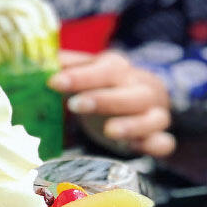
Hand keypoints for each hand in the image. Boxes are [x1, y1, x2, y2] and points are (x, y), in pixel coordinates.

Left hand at [48, 50, 175, 156]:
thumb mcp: (87, 74)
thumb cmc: (104, 87)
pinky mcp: (158, 137)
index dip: (80, 75)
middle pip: (130, 93)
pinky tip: (140, 148)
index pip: (105, 68)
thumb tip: (40, 59)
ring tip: (110, 131)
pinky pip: (165, 142)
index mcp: (120, 69)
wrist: (138, 100)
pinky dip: (156, 145)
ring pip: (153, 118)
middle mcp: (143, 88)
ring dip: (132, 125)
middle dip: (103, 99)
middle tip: (75, 105)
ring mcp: (155, 113)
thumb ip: (68, 67)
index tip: (53, 82)